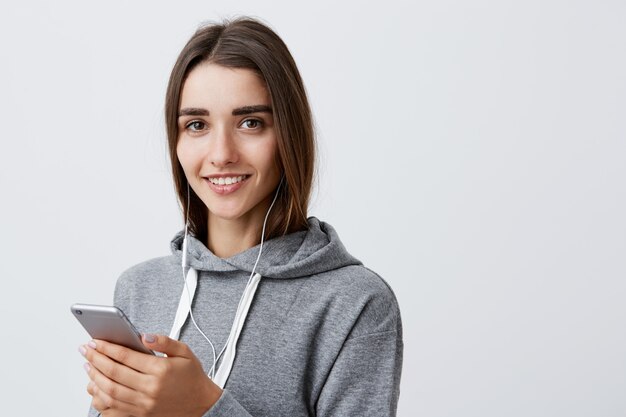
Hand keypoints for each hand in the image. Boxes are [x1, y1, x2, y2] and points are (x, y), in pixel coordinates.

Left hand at [81, 334, 222, 416]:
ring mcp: (144, 404)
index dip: (107, 347)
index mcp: (160, 370)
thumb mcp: (184, 352)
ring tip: (88, 366)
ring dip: (94, 378)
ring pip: (110, 391)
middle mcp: (150, 388)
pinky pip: (113, 409)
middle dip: (96, 359)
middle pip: (114, 373)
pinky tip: (95, 388)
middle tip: (86, 350)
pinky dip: (100, 399)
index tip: (95, 341)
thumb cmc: (192, 377)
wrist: (201, 404)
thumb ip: (164, 341)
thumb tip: (144, 336)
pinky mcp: (140, 415)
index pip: (125, 356)